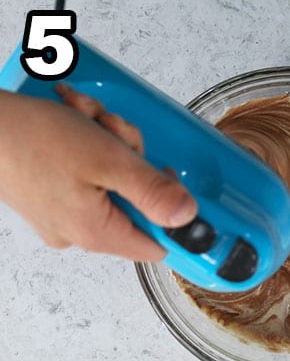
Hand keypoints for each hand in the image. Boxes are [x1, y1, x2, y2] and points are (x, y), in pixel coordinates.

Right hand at [0, 87, 196, 260]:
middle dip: (130, 157)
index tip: (164, 177)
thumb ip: (152, 191)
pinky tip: (72, 117)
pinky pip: (82, 172)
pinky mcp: (45, 194)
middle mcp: (78, 233)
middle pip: (134, 202)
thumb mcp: (107, 159)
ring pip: (109, 179)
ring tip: (84, 115)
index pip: (158, 244)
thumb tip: (188, 217)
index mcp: (98, 234)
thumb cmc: (29, 138)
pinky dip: (84, 141)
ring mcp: (59, 214)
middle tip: (113, 129)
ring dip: (107, 140)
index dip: (170, 211)